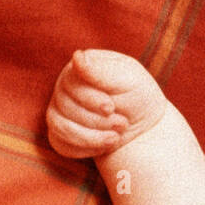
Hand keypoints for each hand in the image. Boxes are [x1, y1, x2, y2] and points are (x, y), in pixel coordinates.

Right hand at [46, 49, 167, 158]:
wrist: (145, 125)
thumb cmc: (139, 96)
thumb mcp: (129, 79)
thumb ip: (103, 71)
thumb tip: (77, 57)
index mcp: (80, 67)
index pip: (71, 83)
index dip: (90, 99)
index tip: (111, 108)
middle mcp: (65, 87)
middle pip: (67, 107)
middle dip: (98, 120)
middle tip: (123, 123)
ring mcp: (59, 110)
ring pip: (61, 127)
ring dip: (92, 136)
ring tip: (116, 136)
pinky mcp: (60, 133)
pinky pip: (61, 144)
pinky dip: (86, 148)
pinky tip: (106, 144)